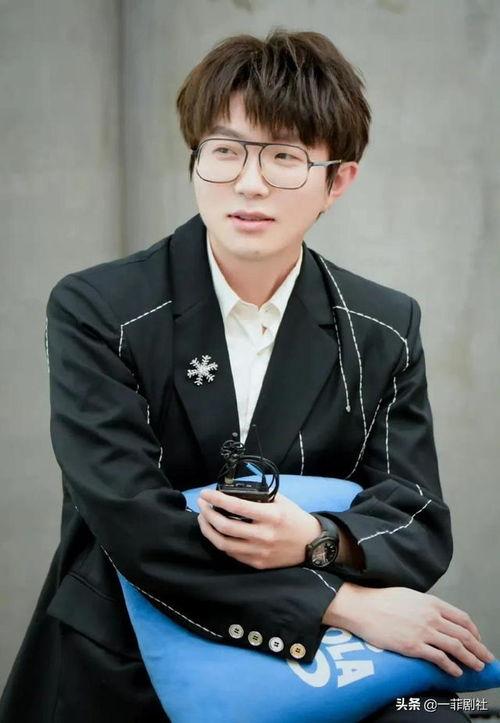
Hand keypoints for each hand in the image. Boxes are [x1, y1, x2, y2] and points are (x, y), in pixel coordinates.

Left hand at [197, 489, 320, 568]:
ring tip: (203, 518)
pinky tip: (216, 533)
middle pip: (225, 527)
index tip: (205, 493)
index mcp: (270, 516)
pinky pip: (232, 553)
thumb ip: (258, 497)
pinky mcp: (257, 564)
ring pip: (223, 544)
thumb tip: (233, 493)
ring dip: (208, 530)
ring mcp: (259, 552)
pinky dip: (220, 542)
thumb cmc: (294, 518)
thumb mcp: (280, 501)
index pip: (237, 507)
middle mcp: (263, 535)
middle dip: (207, 514)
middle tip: (201, 504)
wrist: (311, 544)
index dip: (217, 499)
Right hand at [324, 583, 494, 676]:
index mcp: (431, 603)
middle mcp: (431, 616)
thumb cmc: (381, 601)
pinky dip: (451, 667)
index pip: (462, 618)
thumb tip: (436, 616)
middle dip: (479, 648)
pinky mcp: (413, 646)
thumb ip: (426, 606)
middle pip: (464, 634)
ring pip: (456, 647)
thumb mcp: (409, 596)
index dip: (474, 631)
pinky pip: (439, 658)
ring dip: (470, 659)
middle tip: (486, 658)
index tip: (478, 640)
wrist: (362, 608)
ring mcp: (423, 632)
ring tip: (477, 667)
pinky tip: (455, 672)